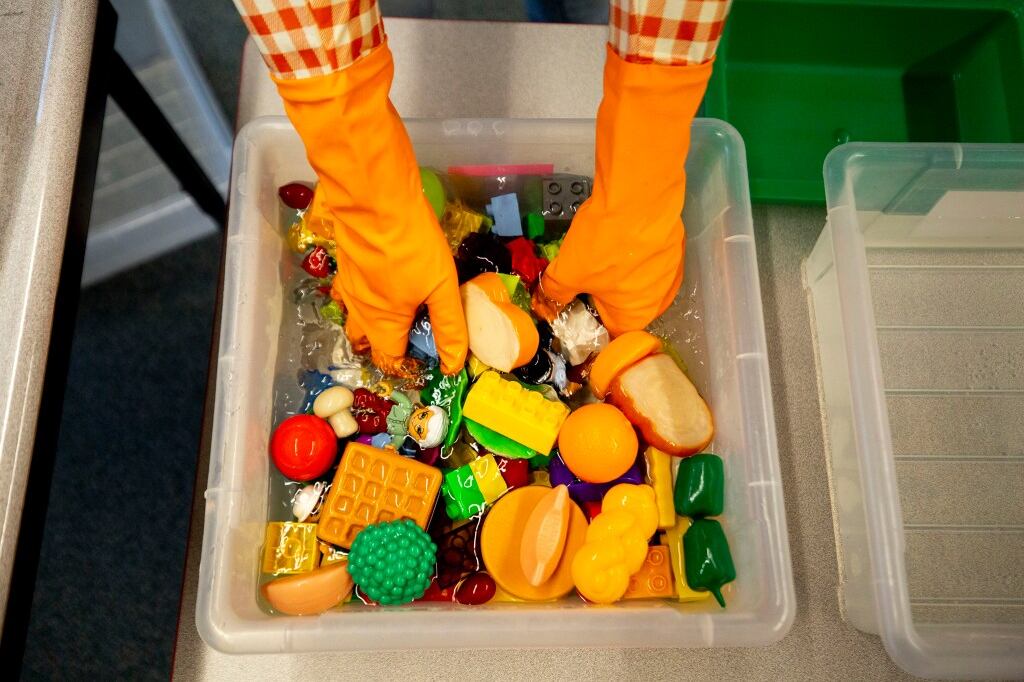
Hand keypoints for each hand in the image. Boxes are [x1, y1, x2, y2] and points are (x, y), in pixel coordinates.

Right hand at [274, 43, 467, 374]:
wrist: (374, 197)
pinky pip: (351, 288)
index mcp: (382, 323)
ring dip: (372, 320)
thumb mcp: (442, 288)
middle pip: (365, 341)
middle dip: (384, 345)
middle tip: (410, 334)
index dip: (406, 366)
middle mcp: (358, 310)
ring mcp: (347, 284)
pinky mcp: (345, 260)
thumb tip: (454, 365)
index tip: (424, 359)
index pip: (388, 359)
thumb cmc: (411, 244)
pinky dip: (365, 293)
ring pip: (354, 315)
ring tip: (397, 308)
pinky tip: (384, 277)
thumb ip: (450, 327)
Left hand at [538, 47, 712, 335]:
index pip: (606, 332)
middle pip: (622, 305)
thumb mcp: (568, 271)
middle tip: (577, 275)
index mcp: (636, 316)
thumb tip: (544, 304)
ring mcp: (671, 271)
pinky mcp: (674, 244)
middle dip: (599, 294)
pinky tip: (615, 235)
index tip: (568, 306)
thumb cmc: (605, 242)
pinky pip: (646, 257)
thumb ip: (554, 293)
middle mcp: (660, 300)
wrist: (640, 193)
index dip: (583, 320)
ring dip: (615, 271)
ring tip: (594, 252)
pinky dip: (630, 251)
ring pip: (635, 278)